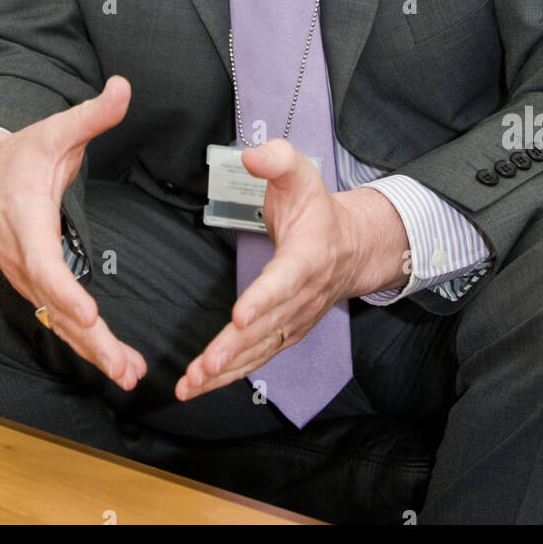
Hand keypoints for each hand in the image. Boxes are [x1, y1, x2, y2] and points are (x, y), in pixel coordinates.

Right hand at [0, 75, 146, 389]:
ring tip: (128, 374)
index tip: (89, 315)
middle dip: (90, 339)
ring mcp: (27, 278)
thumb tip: (123, 86)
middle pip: (55, 307)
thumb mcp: (55, 130)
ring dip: (93, 351)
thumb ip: (92, 114)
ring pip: (58, 321)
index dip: (65, 292)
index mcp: (27, 221)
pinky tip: (116, 364)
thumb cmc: (21, 155)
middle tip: (122, 366)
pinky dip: (86, 344)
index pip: (44, 264)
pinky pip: (59, 320)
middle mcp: (24, 258)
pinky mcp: (36, 287)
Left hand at [175, 139, 408, 401]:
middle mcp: (302, 296)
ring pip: (259, 350)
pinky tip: (200, 386)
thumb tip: (251, 156)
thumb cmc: (317, 209)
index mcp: (306, 258)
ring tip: (191, 384)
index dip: (263, 300)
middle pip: (266, 327)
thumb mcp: (301, 173)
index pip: (284, 281)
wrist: (351, 246)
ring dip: (224, 372)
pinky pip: (257, 359)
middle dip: (233, 349)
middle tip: (204, 366)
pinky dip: (229, 376)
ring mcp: (295, 320)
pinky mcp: (286, 333)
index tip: (240, 315)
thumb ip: (277, 160)